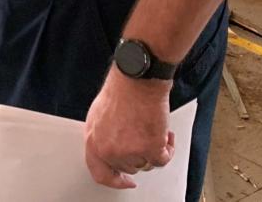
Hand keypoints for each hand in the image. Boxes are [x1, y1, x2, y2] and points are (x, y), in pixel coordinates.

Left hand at [84, 68, 173, 188]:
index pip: (100, 173)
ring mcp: (129, 152)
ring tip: (153, 130)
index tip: (125, 181)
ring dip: (152, 149)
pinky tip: (166, 135)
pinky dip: (168, 149)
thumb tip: (112, 146)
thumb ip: (103, 135)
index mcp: (93, 141)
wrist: (137, 80)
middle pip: (127, 167)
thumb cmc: (120, 90)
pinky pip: (163, 159)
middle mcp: (109, 149)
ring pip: (146, 163)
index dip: (114, 181)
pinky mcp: (150, 149)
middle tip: (144, 140)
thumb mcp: (99, 115)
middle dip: (137, 155)